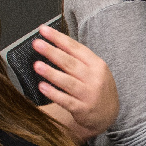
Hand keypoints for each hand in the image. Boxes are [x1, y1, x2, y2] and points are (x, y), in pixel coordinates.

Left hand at [32, 25, 118, 140]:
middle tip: (37, 44)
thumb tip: (55, 43)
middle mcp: (94, 78)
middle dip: (52, 52)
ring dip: (51, 73)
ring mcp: (89, 94)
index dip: (59, 38)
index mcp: (97, 64)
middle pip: (70, 63)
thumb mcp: (95, 70)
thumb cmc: (97, 88)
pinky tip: (42, 86)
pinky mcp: (82, 109)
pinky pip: (66, 100)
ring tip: (37, 65)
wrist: (108, 115)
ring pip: (68, 81)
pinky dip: (53, 93)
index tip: (43, 30)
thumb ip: (79, 59)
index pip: (76, 48)